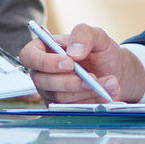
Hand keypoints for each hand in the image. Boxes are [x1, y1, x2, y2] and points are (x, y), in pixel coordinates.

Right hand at [16, 23, 144, 103]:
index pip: (29, 56)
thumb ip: (84, 34)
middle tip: (92, 77)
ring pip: (59, 97)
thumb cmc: (101, 51)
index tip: (69, 63)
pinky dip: (91, 101)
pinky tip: (106, 92)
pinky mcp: (62, 106)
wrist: (115, 72)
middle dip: (69, 82)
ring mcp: (51, 91)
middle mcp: (43, 72)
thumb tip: (74, 52)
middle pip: (42, 81)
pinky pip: (71, 108)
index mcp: (44, 49)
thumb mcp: (97, 35)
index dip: (45, 62)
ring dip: (86, 91)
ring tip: (109, 82)